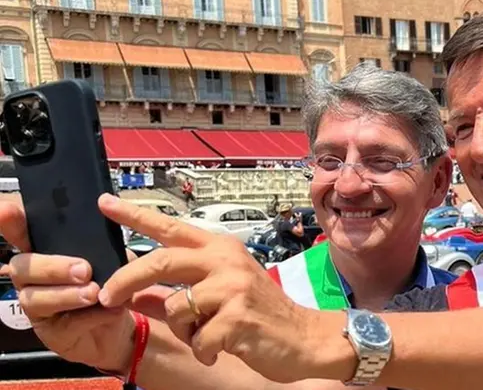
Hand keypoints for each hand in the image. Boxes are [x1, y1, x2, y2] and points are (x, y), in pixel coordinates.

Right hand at [0, 202, 150, 372]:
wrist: (120, 328)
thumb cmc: (109, 286)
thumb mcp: (112, 260)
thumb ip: (105, 247)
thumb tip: (106, 235)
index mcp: (46, 254)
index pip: (22, 234)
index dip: (11, 223)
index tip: (5, 211)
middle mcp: (33, 279)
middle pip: (23, 267)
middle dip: (52, 267)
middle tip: (83, 269)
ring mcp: (38, 307)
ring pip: (36, 298)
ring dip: (67, 294)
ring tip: (94, 293)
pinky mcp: (51, 332)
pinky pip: (64, 323)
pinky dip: (89, 316)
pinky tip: (109, 311)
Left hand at [95, 194, 327, 382]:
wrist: (304, 337)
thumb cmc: (261, 314)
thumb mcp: (219, 295)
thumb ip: (178, 291)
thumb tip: (135, 295)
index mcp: (220, 249)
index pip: (171, 228)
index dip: (135, 216)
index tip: (105, 203)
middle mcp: (226, 261)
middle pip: (160, 262)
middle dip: (126, 281)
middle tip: (106, 298)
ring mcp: (233, 287)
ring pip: (176, 308)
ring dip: (183, 331)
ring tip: (207, 335)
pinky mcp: (237, 316)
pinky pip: (198, 339)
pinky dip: (204, 351)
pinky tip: (222, 349)